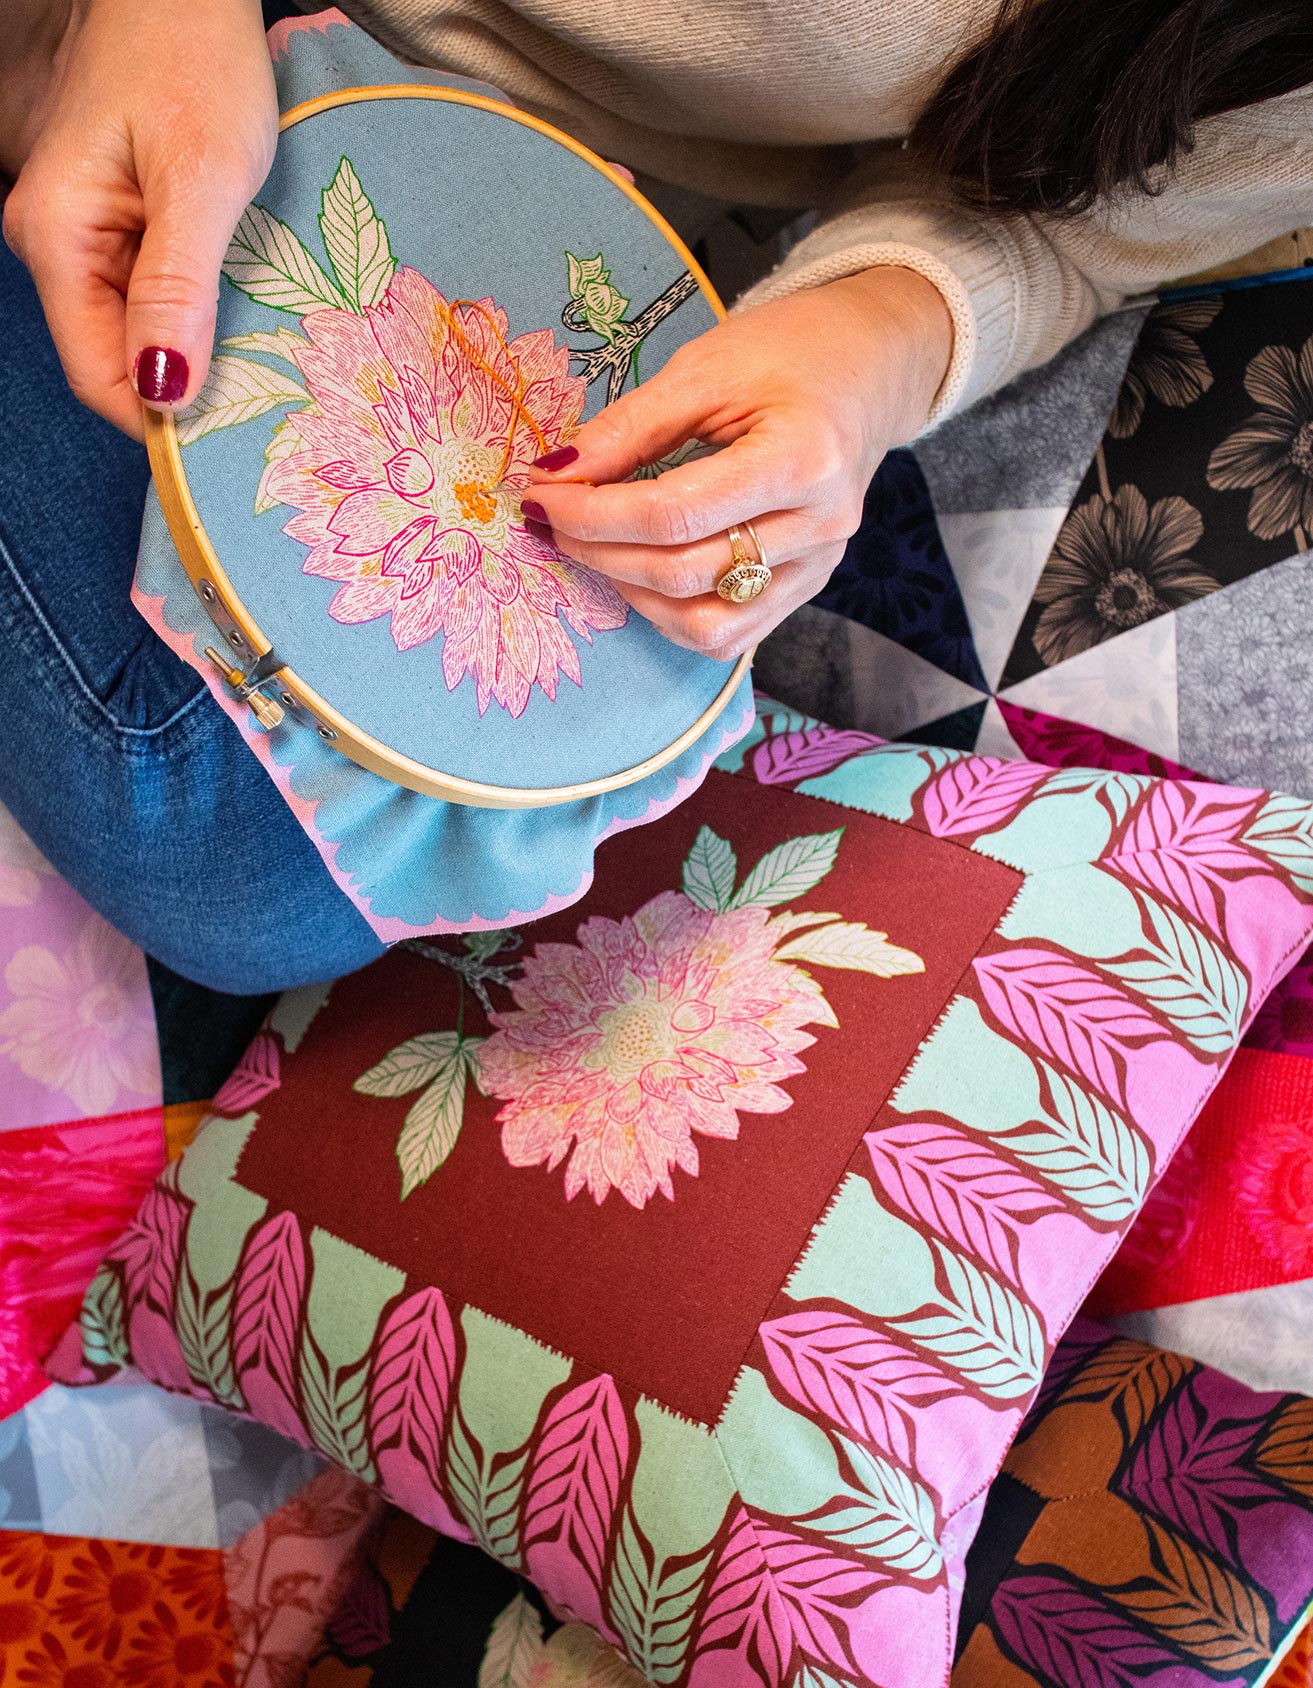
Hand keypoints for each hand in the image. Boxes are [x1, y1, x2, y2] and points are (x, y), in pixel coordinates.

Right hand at [2, 0, 276, 437]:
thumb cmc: (193, 60)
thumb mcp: (200, 179)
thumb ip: (175, 286)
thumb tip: (163, 389)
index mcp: (57, 238)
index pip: (100, 376)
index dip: (162, 419)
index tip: (233, 445)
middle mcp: (57, 245)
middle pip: (118, 361)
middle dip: (187, 391)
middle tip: (269, 407)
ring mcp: (85, 236)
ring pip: (140, 334)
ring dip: (199, 355)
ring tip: (269, 364)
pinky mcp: (119, 224)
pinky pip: (155, 298)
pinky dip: (201, 317)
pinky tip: (249, 317)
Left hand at [523, 266, 953, 659]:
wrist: (868, 370)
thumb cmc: (791, 353)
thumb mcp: (705, 370)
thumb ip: (630, 428)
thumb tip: (556, 475)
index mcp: (801, 459)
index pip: (675, 514)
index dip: (595, 513)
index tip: (542, 494)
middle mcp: (819, 527)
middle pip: (684, 572)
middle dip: (600, 551)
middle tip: (553, 518)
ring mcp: (817, 567)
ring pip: (707, 624)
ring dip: (634, 594)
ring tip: (596, 549)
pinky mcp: (806, 588)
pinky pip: (730, 634)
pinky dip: (672, 615)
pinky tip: (641, 574)